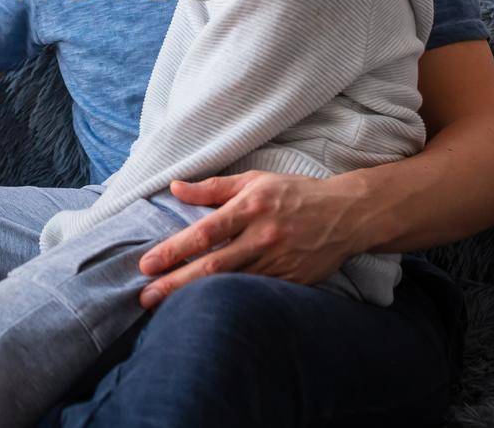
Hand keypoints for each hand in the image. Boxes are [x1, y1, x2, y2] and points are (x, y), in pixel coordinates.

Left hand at [136, 171, 364, 308]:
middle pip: (213, 265)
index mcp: (251, 207)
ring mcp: (279, 262)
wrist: (347, 214)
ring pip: (232, 285)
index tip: (146, 265)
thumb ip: (213, 188)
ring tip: (165, 311)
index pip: (205, 232)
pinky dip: (230, 305)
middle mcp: (263, 236)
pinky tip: (207, 314)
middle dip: (176, 283)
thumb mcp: (254, 181)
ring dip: (197, 299)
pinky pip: (256, 295)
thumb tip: (174, 187)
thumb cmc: (295, 193)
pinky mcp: (292, 281)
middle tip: (146, 298)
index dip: (173, 250)